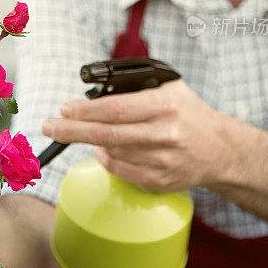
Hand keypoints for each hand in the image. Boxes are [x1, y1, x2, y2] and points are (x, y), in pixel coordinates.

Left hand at [41, 79, 228, 191]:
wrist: (219, 149)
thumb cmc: (186, 112)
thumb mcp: (168, 86)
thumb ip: (134, 85)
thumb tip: (92, 92)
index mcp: (166, 105)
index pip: (117, 109)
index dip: (86, 110)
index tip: (64, 108)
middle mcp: (165, 134)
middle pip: (107, 134)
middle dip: (71, 130)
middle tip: (48, 126)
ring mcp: (163, 162)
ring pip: (111, 153)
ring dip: (90, 142)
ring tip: (82, 131)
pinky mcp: (160, 182)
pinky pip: (120, 171)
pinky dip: (105, 158)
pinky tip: (103, 148)